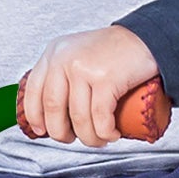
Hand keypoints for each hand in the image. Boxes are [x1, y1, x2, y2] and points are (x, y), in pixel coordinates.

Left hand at [18, 26, 160, 146]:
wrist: (146, 38)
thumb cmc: (113, 51)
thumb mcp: (77, 52)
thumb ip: (60, 72)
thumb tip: (48, 111)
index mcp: (54, 53)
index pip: (33, 90)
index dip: (35, 116)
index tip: (42, 130)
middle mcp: (64, 59)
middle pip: (53, 108)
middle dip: (61, 133)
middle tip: (72, 138)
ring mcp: (84, 68)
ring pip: (78, 118)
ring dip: (89, 138)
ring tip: (99, 139)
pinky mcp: (106, 79)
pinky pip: (100, 118)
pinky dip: (105, 133)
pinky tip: (111, 134)